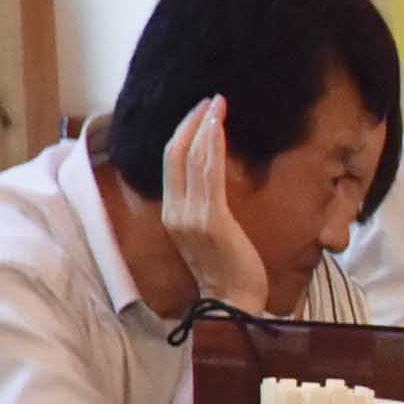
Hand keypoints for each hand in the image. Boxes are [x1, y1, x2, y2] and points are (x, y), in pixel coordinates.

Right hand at [158, 96, 272, 312]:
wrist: (234, 302)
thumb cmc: (229, 270)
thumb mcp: (210, 234)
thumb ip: (205, 208)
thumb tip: (214, 180)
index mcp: (172, 215)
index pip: (169, 164)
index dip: (182, 134)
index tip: (200, 113)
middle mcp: (175, 212)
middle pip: (174, 155)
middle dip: (192, 123)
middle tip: (210, 100)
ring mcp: (190, 215)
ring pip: (190, 158)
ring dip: (205, 126)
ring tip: (218, 104)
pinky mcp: (211, 218)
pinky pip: (207, 173)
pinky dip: (212, 145)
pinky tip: (219, 127)